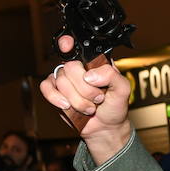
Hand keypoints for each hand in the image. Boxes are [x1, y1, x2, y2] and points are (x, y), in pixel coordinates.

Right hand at [39, 35, 132, 160]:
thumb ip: (111, 75)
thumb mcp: (122, 89)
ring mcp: (65, 79)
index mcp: (94, 62)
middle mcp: (78, 68)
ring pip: (61, 81)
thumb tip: (90, 75)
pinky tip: (68, 106)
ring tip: (90, 107)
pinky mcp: (55, 92)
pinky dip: (56, 98)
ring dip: (77, 100)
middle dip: (85, 88)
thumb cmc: (114, 106)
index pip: (77, 45)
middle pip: (70, 67)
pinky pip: (47, 88)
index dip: (68, 42)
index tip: (68, 45)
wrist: (105, 128)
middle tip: (98, 98)